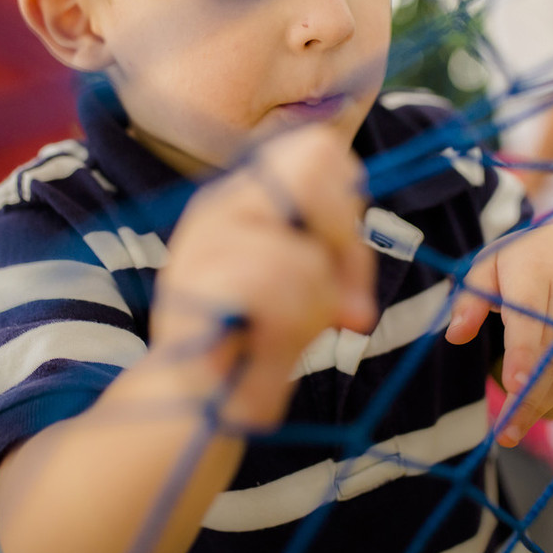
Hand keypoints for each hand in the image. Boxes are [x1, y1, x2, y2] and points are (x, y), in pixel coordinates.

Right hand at [152, 126, 376, 427]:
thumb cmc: (253, 341)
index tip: (349, 262)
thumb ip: (334, 258)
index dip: (350, 201)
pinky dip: (290, 333)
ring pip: (302, 256)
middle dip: (344, 237)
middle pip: (314, 166)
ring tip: (292, 336)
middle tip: (345, 299)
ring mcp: (203, 242)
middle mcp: (221, 206)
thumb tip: (360, 289)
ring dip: (316, 308)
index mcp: (245, 197)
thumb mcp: (305, 286)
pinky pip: (275, 292)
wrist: (191, 402)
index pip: (319, 149)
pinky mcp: (196, 285)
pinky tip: (271, 351)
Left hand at [445, 223, 552, 446]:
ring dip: (543, 402)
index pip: (529, 316)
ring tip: (511, 430)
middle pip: (551, 351)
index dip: (524, 352)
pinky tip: (535, 412)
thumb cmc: (522, 261)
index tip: (515, 385)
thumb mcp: (488, 266)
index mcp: (536, 271)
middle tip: (505, 432)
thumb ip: (470, 299)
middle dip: (529, 395)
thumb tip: (455, 335)